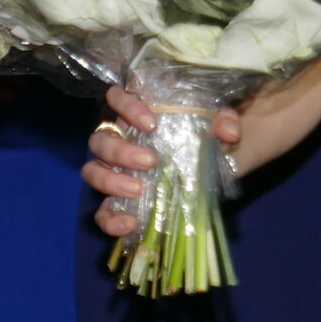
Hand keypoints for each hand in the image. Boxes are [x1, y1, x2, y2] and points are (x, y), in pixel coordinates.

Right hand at [84, 85, 242, 236]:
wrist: (216, 166)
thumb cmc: (209, 136)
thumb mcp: (220, 125)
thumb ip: (225, 121)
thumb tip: (228, 130)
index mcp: (139, 114)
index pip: (117, 98)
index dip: (125, 106)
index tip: (151, 123)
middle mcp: (121, 141)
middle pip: (100, 140)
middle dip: (120, 151)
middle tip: (149, 161)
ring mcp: (117, 172)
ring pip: (92, 171)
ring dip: (110, 180)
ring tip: (138, 189)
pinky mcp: (121, 202)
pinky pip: (102, 212)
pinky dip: (110, 219)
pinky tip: (130, 223)